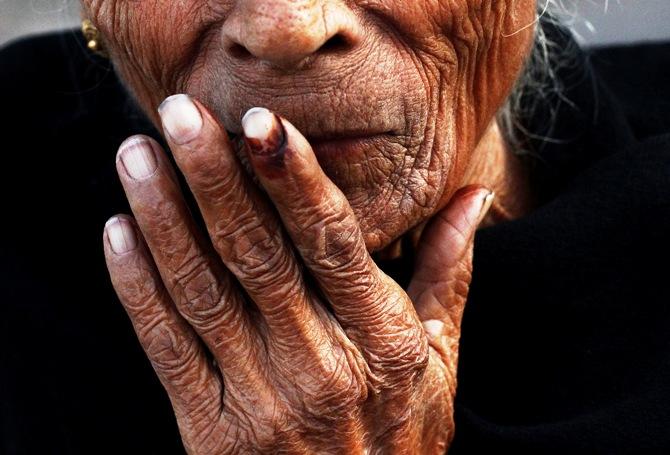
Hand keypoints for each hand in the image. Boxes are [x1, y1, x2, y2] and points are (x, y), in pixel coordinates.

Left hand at [103, 94, 492, 453]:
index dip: (296, 182)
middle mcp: (321, 366)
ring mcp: (260, 400)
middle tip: (181, 114)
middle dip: (217, 179)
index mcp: (382, 340)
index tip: (263, 125)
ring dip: (164, 219)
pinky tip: (118, 231)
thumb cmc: (402, 433)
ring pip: (202, 293)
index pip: (333, 244)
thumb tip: (474, 197)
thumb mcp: (441, 357)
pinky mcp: (211, 430)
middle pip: (258, 256)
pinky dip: (137, 288)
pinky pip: (167, 348)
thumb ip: (448, 272)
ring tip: (137, 156)